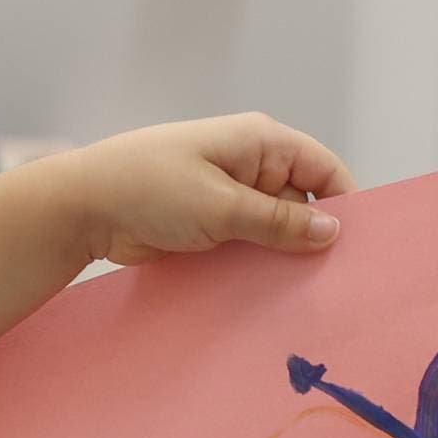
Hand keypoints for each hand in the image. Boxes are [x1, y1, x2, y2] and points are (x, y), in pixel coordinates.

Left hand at [51, 114, 352, 267]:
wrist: (81, 208)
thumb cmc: (148, 188)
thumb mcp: (221, 206)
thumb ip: (278, 222)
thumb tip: (332, 231)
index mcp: (260, 143)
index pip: (323, 170)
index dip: (343, 205)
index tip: (356, 249)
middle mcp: (249, 166)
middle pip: (302, 204)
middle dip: (312, 239)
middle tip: (331, 283)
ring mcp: (228, 196)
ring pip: (274, 230)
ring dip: (281, 257)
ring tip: (302, 294)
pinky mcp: (209, 225)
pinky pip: (246, 245)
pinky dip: (255, 264)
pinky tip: (266, 294)